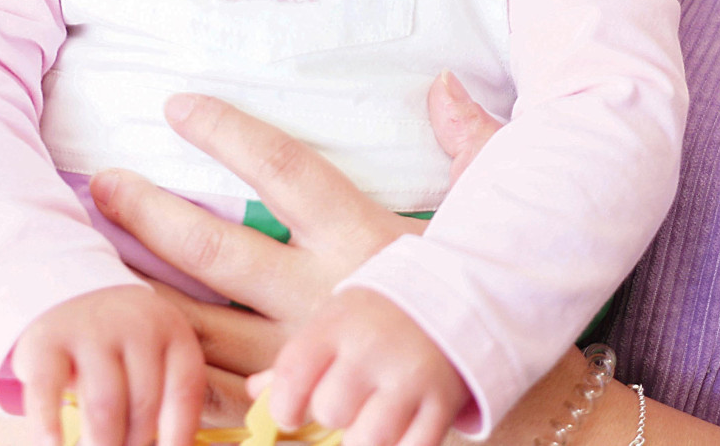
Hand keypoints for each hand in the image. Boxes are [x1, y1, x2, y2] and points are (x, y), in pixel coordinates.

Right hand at [10, 284, 204, 445]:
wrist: (72, 296)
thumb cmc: (124, 347)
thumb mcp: (155, 359)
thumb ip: (165, 402)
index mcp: (174, 333)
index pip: (185, 392)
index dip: (179, 436)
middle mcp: (138, 326)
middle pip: (143, 404)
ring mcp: (91, 331)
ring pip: (104, 405)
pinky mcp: (46, 343)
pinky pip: (47, 393)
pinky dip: (49, 427)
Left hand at [89, 77, 503, 420]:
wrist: (507, 398)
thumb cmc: (494, 291)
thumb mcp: (490, 205)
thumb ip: (467, 141)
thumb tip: (441, 84)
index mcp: (363, 238)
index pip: (284, 169)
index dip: (227, 133)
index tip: (178, 107)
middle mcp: (323, 295)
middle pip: (218, 248)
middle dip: (151, 214)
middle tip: (102, 184)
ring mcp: (306, 359)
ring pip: (201, 328)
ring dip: (145, 297)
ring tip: (92, 265)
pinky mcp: (300, 413)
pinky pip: (221, 395)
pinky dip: (178, 373)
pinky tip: (138, 349)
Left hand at [255, 288, 467, 445]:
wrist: (464, 290)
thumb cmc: (385, 312)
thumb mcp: (338, 320)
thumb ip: (298, 358)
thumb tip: (255, 392)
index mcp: (338, 324)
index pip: (291, 377)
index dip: (284, 407)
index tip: (293, 412)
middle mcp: (372, 348)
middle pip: (330, 412)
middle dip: (335, 416)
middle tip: (350, 404)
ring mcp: (411, 376)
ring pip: (368, 439)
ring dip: (368, 437)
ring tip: (377, 417)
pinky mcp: (443, 401)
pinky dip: (405, 445)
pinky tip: (405, 427)